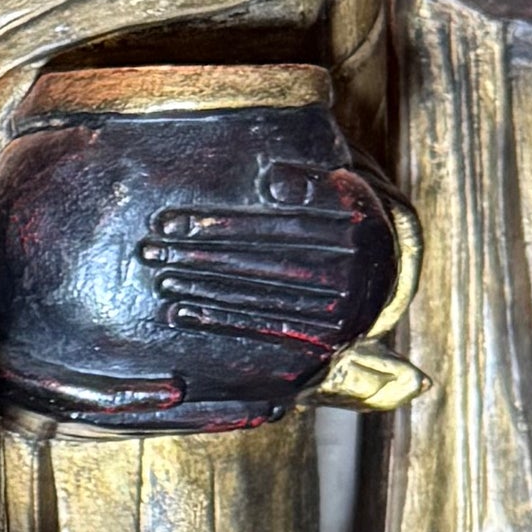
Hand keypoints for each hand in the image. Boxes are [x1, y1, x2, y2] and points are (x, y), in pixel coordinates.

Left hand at [135, 176, 378, 378]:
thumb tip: (276, 184)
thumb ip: (311, 184)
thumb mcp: (340, 187)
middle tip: (151, 252)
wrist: (380, 275)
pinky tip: (181, 312)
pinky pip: (261, 331)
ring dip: (202, 290)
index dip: (218, 226)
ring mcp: (338, 317)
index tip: (170, 223)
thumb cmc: (344, 219)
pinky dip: (218, 321)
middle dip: (199, 258)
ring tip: (161, 279)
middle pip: (259, 264)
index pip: (272, 229)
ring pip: (255, 298)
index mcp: (357, 230)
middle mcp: (353, 277)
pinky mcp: (321, 347)